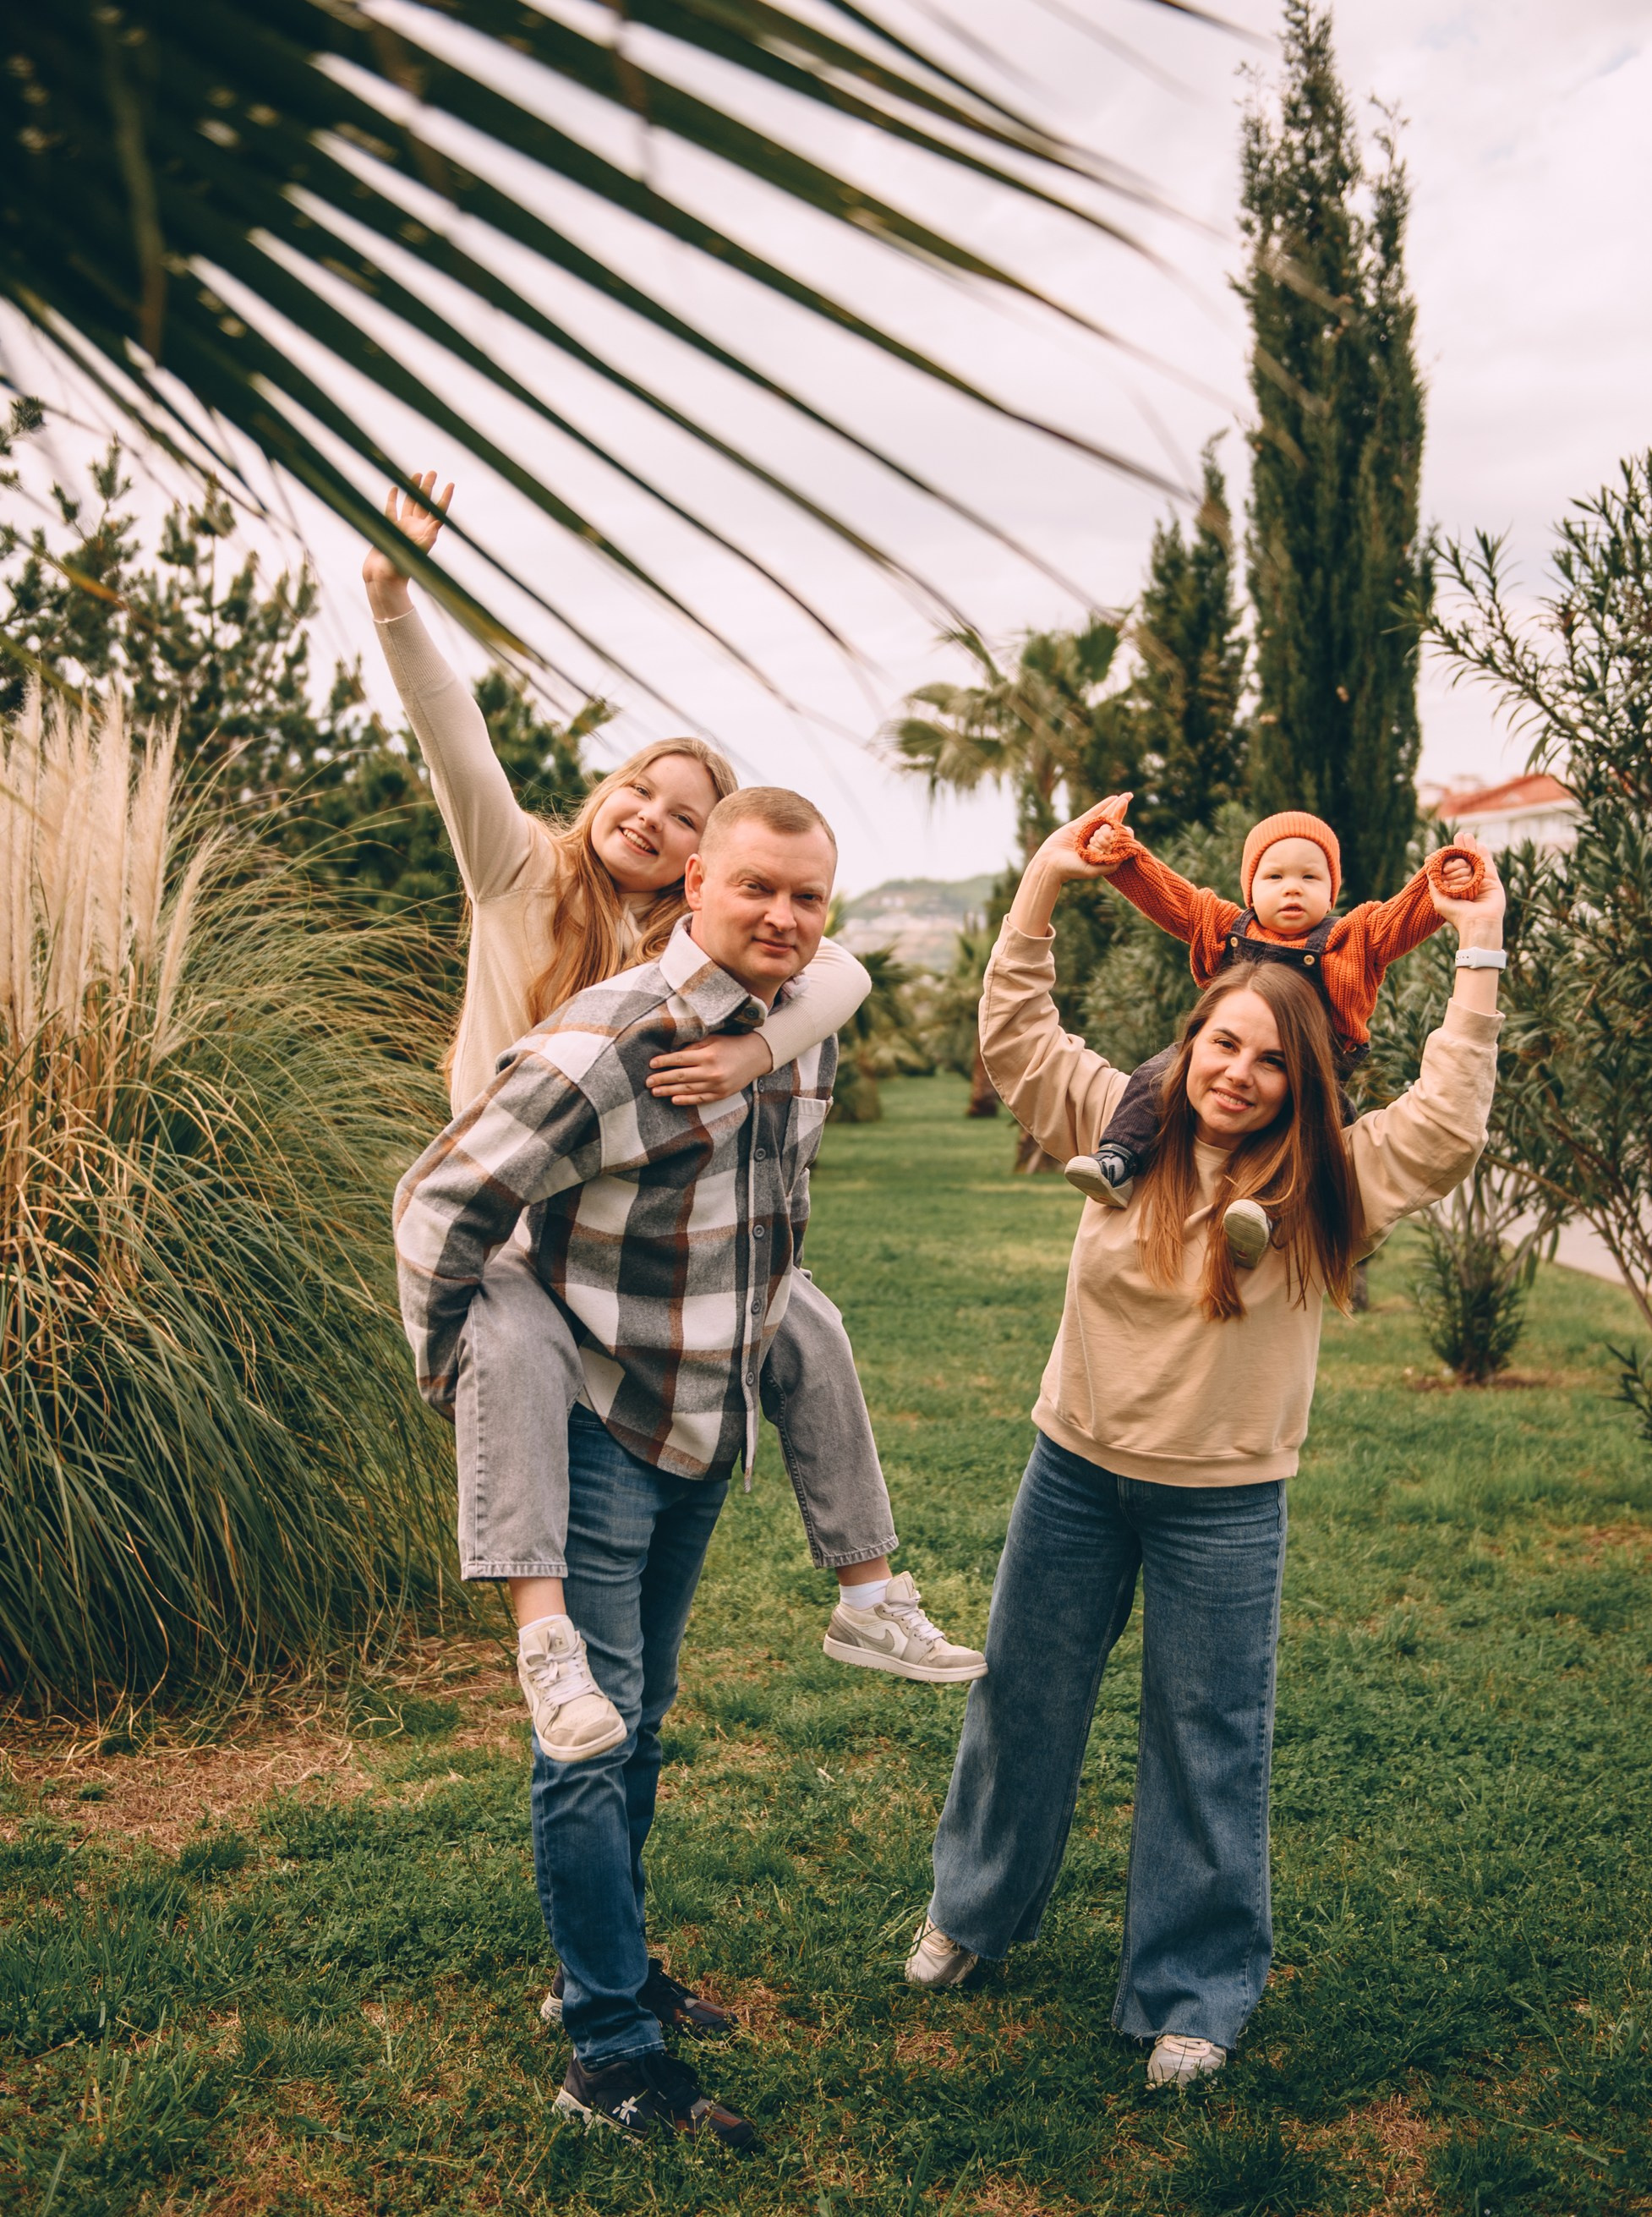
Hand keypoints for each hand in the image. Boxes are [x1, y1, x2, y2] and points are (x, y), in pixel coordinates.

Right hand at [363, 471, 452, 613]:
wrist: (382, 581)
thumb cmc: (398, 571)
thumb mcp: (414, 554)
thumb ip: (425, 539)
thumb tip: (437, 525)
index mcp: (425, 534)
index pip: (438, 512)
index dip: (444, 498)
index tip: (450, 484)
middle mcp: (415, 529)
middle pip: (424, 504)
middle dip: (428, 488)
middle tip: (433, 472)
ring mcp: (402, 529)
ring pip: (409, 504)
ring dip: (412, 490)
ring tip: (416, 475)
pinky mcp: (388, 530)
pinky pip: (391, 510)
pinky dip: (393, 499)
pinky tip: (394, 489)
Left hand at [646, 1031, 774, 1105]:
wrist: (756, 1057)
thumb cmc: (732, 1044)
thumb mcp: (713, 1039)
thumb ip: (693, 1046)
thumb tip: (673, 1054)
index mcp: (708, 1055)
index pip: (679, 1059)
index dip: (664, 1062)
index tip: (651, 1064)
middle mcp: (711, 1072)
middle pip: (680, 1077)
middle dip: (661, 1079)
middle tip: (648, 1082)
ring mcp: (716, 1086)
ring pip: (687, 1090)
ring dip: (668, 1091)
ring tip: (655, 1092)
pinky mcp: (721, 1095)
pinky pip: (700, 1099)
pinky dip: (686, 1100)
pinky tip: (673, 1099)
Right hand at [1075, 792, 1132, 868]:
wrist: (1050, 863)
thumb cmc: (1070, 870)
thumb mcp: (1092, 870)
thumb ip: (1108, 866)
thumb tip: (1125, 856)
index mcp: (1102, 851)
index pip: (1117, 839)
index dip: (1125, 833)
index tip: (1129, 830)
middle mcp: (1097, 841)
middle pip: (1113, 823)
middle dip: (1121, 811)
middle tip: (1130, 797)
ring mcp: (1088, 831)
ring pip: (1105, 816)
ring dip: (1116, 806)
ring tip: (1126, 796)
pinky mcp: (1079, 825)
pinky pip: (1093, 812)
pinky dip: (1103, 805)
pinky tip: (1113, 798)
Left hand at [1428, 833, 1503, 945]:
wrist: (1478, 923)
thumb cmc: (1457, 914)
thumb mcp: (1439, 898)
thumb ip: (1434, 882)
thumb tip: (1428, 865)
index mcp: (1455, 888)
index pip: (1451, 869)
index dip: (1447, 858)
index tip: (1441, 850)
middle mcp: (1468, 884)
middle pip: (1464, 862)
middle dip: (1461, 848)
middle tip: (1458, 835)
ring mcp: (1481, 882)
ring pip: (1475, 860)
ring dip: (1471, 847)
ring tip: (1467, 835)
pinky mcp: (1493, 881)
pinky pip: (1488, 865)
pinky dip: (1484, 854)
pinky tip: (1480, 844)